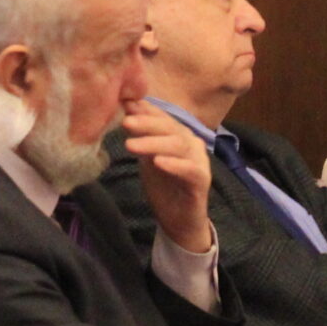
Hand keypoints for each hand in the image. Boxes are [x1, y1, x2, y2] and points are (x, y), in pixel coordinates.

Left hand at [123, 100, 213, 254]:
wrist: (179, 221)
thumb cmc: (163, 186)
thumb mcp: (147, 158)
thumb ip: (141, 136)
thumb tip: (126, 109)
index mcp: (179, 135)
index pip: (162, 117)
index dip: (145, 110)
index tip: (124, 103)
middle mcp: (191, 143)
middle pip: (170, 128)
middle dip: (147, 123)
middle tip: (125, 122)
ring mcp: (199, 161)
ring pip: (178, 145)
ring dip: (154, 143)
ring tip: (131, 145)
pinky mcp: (202, 180)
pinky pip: (190, 169)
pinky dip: (174, 164)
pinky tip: (157, 162)